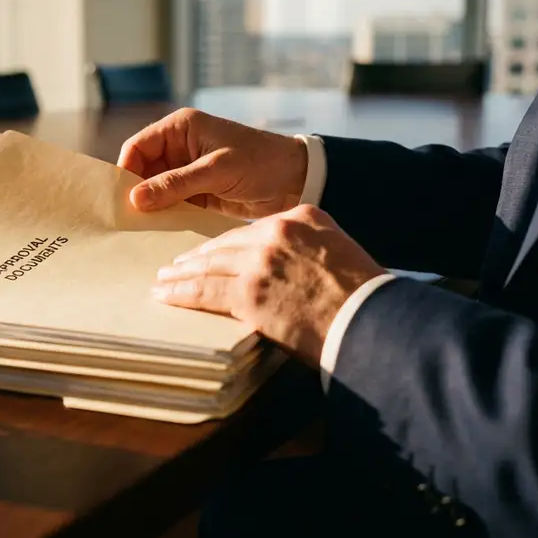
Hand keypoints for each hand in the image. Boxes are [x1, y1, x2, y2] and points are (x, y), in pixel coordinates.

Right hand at [118, 108, 308, 218]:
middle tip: (126, 220)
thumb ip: (176, 184)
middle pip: (143, 170)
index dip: (125, 171)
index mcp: (181, 128)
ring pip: (156, 189)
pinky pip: (173, 203)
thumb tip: (135, 199)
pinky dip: (167, 216)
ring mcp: (188, 171)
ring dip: (151, 207)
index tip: (120, 198)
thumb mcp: (217, 171)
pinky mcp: (198, 192)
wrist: (297, 179)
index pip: (138, 147)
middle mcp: (180, 147)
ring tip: (140, 230)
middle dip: (136, 193)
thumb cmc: (261, 162)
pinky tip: (160, 232)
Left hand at [151, 204, 385, 367]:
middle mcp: (276, 232)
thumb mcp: (340, 253)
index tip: (212, 250)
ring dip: (182, 273)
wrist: (372, 321)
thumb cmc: (364, 298)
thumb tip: (289, 268)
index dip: (227, 243)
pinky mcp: (248, 292)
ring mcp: (259, 261)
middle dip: (199, 255)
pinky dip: (181, 292)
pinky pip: (203, 290)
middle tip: (177, 263)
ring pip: (209, 264)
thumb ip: (310, 249)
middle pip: (226, 242)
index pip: (251, 229)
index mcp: (302, 217)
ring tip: (165, 279)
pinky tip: (167, 294)